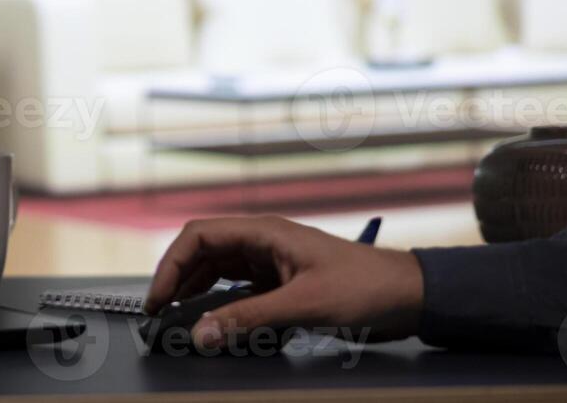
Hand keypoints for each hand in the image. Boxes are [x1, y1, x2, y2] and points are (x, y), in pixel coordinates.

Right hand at [145, 215, 423, 348]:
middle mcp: (262, 242)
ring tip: (178, 319)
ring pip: (217, 271)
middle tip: (159, 312)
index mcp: (264, 232)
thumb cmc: (364, 288)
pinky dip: (219, 304)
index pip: (199, 236)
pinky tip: (214, 322)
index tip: (158, 297)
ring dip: (196, 292)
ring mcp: (270, 261)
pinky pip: (238, 289)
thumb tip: (201, 335)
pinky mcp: (281, 281)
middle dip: (177, 280)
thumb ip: (249, 320)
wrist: (409, 295)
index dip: (171, 264)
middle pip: (203, 253)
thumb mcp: (303, 305)